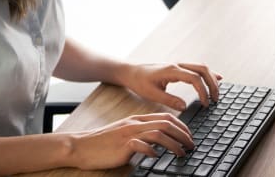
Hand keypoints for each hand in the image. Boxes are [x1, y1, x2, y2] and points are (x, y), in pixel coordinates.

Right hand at [70, 112, 193, 169]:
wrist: (82, 146)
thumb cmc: (104, 143)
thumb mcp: (125, 134)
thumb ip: (140, 135)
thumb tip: (158, 144)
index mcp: (136, 119)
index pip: (164, 117)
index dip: (181, 125)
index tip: (189, 136)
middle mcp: (135, 123)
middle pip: (165, 123)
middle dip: (183, 133)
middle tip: (192, 145)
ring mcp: (129, 133)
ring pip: (158, 133)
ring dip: (174, 143)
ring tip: (182, 153)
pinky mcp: (123, 145)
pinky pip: (142, 145)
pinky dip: (153, 151)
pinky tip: (157, 157)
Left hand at [121, 62, 221, 110]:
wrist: (131, 71)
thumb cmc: (139, 82)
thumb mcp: (151, 94)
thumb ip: (169, 100)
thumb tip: (185, 106)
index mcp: (172, 70)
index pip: (194, 78)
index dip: (203, 91)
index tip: (205, 104)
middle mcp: (177, 65)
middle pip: (202, 69)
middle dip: (212, 84)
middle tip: (215, 100)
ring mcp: (178, 65)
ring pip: (201, 67)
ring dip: (211, 79)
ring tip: (216, 94)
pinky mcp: (178, 68)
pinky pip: (196, 68)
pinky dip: (207, 74)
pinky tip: (216, 79)